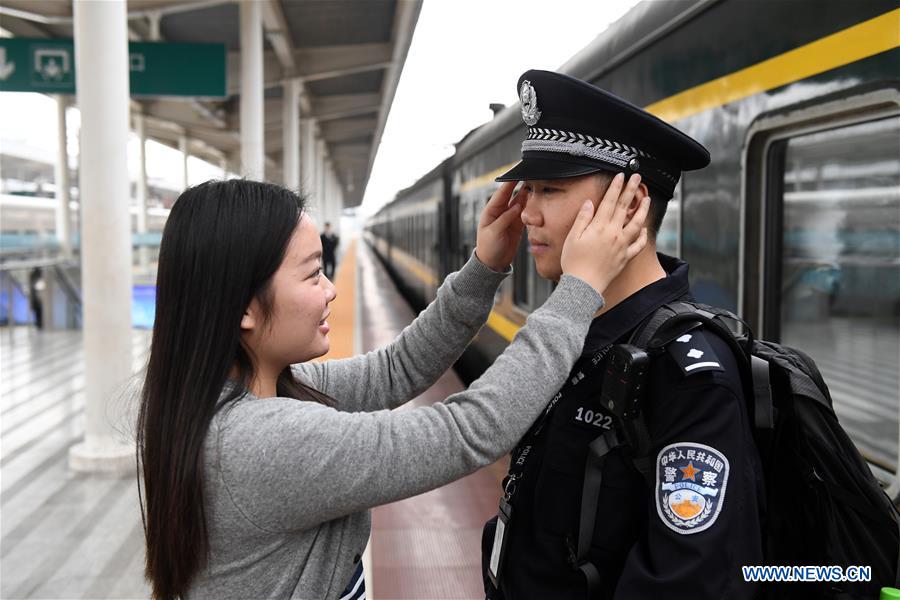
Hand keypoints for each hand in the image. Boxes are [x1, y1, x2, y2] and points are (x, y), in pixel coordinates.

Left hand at [474, 181, 526, 270]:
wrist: (493, 263)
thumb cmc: (488, 248)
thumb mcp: (494, 232)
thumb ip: (505, 218)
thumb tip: (516, 206)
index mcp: (490, 211)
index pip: (501, 194)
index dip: (509, 183)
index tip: (516, 173)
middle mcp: (500, 212)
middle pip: (511, 195)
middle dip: (518, 185)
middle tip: (527, 175)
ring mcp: (509, 218)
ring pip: (519, 203)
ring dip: (526, 196)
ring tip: (534, 185)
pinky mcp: (517, 225)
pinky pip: (524, 214)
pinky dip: (529, 208)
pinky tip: (535, 200)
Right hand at [561, 173, 649, 293]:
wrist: (583, 285)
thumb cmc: (574, 262)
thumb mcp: (573, 237)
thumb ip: (582, 218)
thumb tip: (590, 203)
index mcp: (600, 227)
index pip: (609, 201)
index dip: (616, 187)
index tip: (621, 175)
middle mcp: (614, 233)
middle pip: (624, 207)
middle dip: (631, 190)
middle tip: (637, 177)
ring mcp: (622, 245)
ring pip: (637, 224)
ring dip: (642, 210)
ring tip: (646, 199)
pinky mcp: (625, 257)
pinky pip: (638, 245)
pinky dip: (643, 236)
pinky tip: (645, 229)